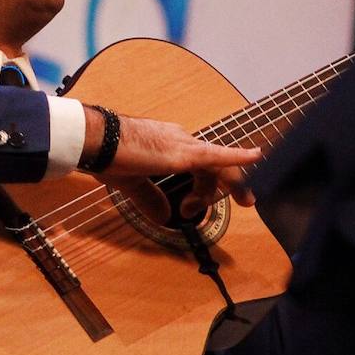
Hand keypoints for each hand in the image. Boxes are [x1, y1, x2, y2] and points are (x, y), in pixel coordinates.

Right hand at [83, 107, 259, 219]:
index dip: (205, 186)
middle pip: (213, 164)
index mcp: (167, 143)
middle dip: (229, 186)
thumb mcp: (131, 182)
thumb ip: (149, 198)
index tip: (194, 206)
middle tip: (246, 202)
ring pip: (219, 165)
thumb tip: (163, 216)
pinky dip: (238, 157)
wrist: (98, 140)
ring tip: (245, 200)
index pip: (198, 163)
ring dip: (232, 185)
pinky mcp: (184, 153)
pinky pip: (218, 156)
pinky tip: (256, 156)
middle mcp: (180, 139)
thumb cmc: (107, 155)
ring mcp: (183, 144)